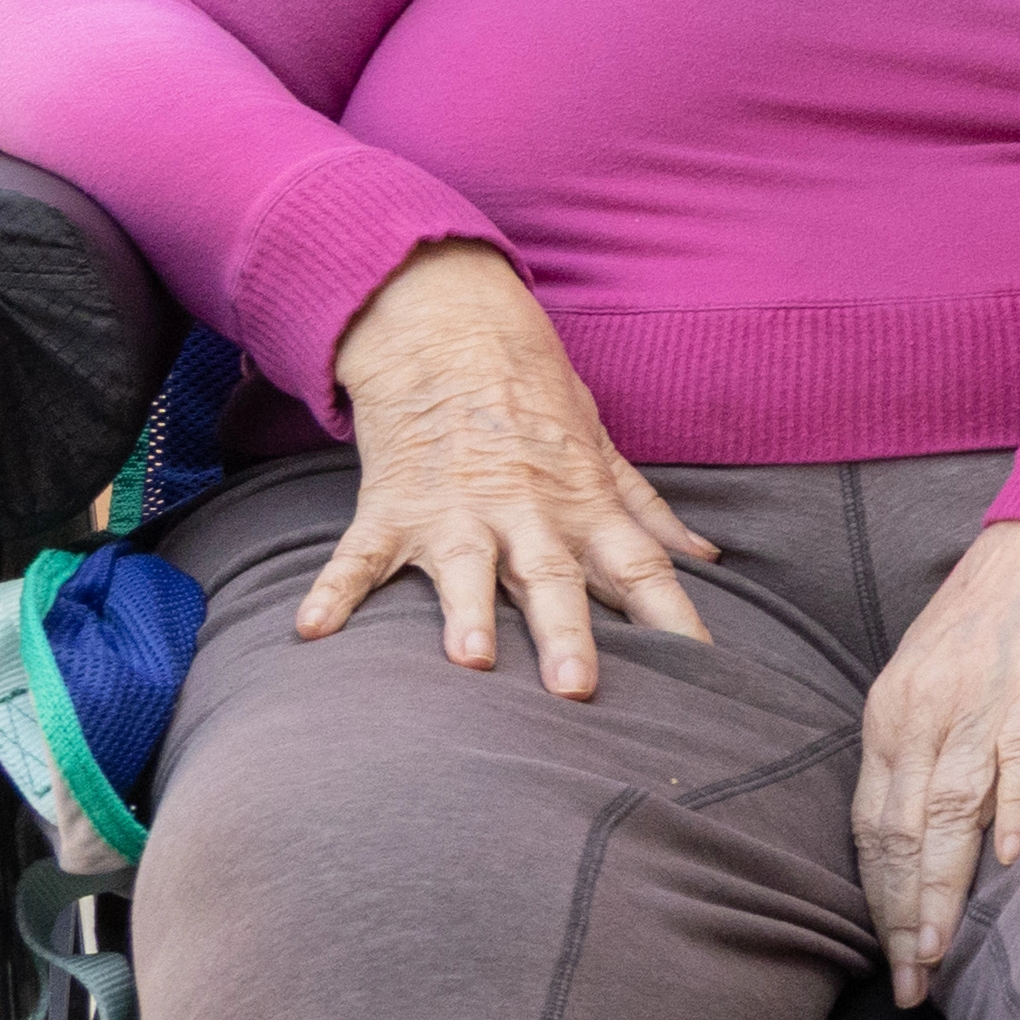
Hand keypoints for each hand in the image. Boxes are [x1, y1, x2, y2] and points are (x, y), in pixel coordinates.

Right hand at [313, 243, 719, 697]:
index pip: (639, 567)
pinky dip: (336, 591)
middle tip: (577, 690)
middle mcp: (525, 512)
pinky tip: (314, 630)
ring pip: (466, 568)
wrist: (451, 328)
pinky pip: (361, 555)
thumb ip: (647, 512)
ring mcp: (455, 509)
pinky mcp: (392, 506)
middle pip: (552, 578)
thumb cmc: (534, 400)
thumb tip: (706, 560)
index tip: (703, 664)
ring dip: (467, 613)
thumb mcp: (601, 448)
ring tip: (470, 660)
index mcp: (583, 504)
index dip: (673, 615)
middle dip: (566, 633)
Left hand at [853, 511, 1019, 995]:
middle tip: (910, 986)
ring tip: (942, 952)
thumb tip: (920, 822)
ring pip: (948, 809)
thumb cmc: (1004, 599)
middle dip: (902, 917)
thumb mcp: (939, 668)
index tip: (889, 961)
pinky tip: (1012, 861)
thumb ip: (926, 740)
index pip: (871, 824)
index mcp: (892, 709)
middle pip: (902, 832)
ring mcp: (982, 696)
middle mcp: (923, 708)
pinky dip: (1014, 809)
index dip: (876, 899)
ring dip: (942, 888)